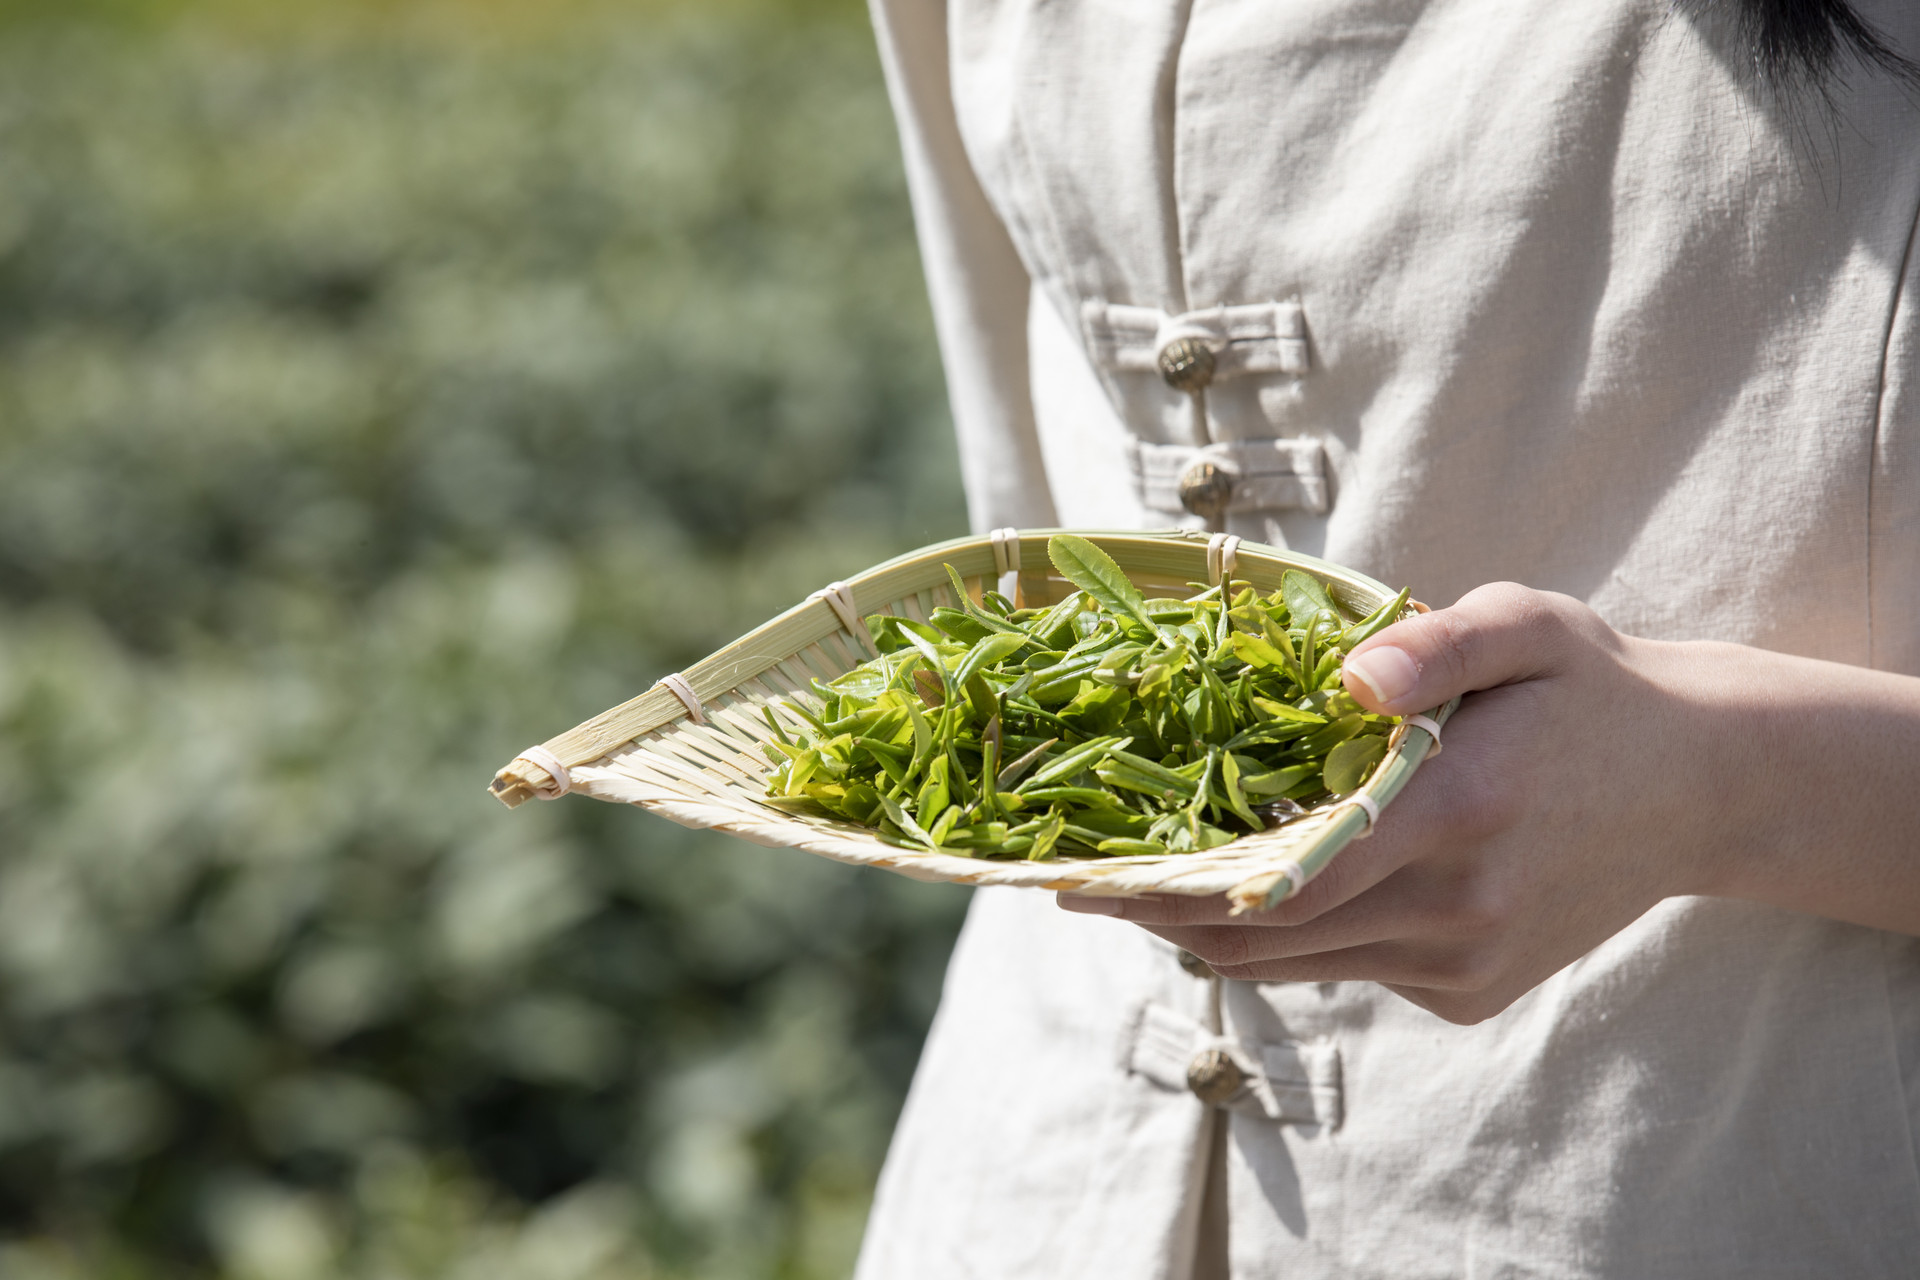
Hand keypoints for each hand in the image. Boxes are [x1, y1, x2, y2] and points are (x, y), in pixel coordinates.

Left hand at [1059, 582, 1756, 1023]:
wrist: (1697, 788)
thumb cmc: (1588, 690)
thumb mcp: (1526, 626)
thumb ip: (1435, 646)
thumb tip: (1348, 676)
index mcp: (1459, 808)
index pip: (1285, 872)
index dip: (1174, 886)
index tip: (1087, 877)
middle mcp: (1458, 905)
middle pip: (1269, 935)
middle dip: (1164, 916)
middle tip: (1084, 886)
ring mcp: (1465, 962)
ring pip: (1298, 963)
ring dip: (1213, 932)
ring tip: (1141, 890)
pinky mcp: (1469, 993)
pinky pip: (1349, 969)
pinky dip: (1294, 937)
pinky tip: (1266, 886)